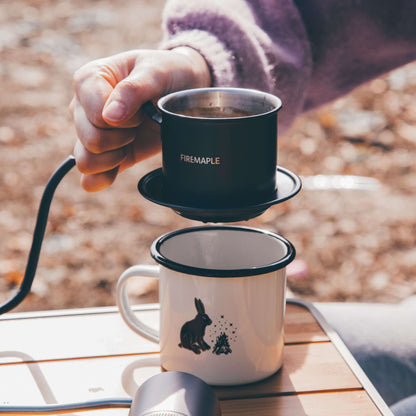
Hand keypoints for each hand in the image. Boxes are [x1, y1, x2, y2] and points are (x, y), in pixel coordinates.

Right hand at [70, 47, 210, 191]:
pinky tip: (121, 164)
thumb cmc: (166, 74)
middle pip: (90, 139)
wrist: (184, 93)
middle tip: (140, 123)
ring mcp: (91, 133)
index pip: (96, 114)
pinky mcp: (105, 155)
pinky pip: (90, 179)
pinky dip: (105, 178)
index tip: (142, 109)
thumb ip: (132, 90)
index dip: (125, 118)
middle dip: (123, 137)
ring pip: (86, 162)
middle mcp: (83, 108)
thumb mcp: (156, 71)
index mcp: (88, 80)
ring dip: (115, 157)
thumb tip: (108, 117)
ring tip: (132, 140)